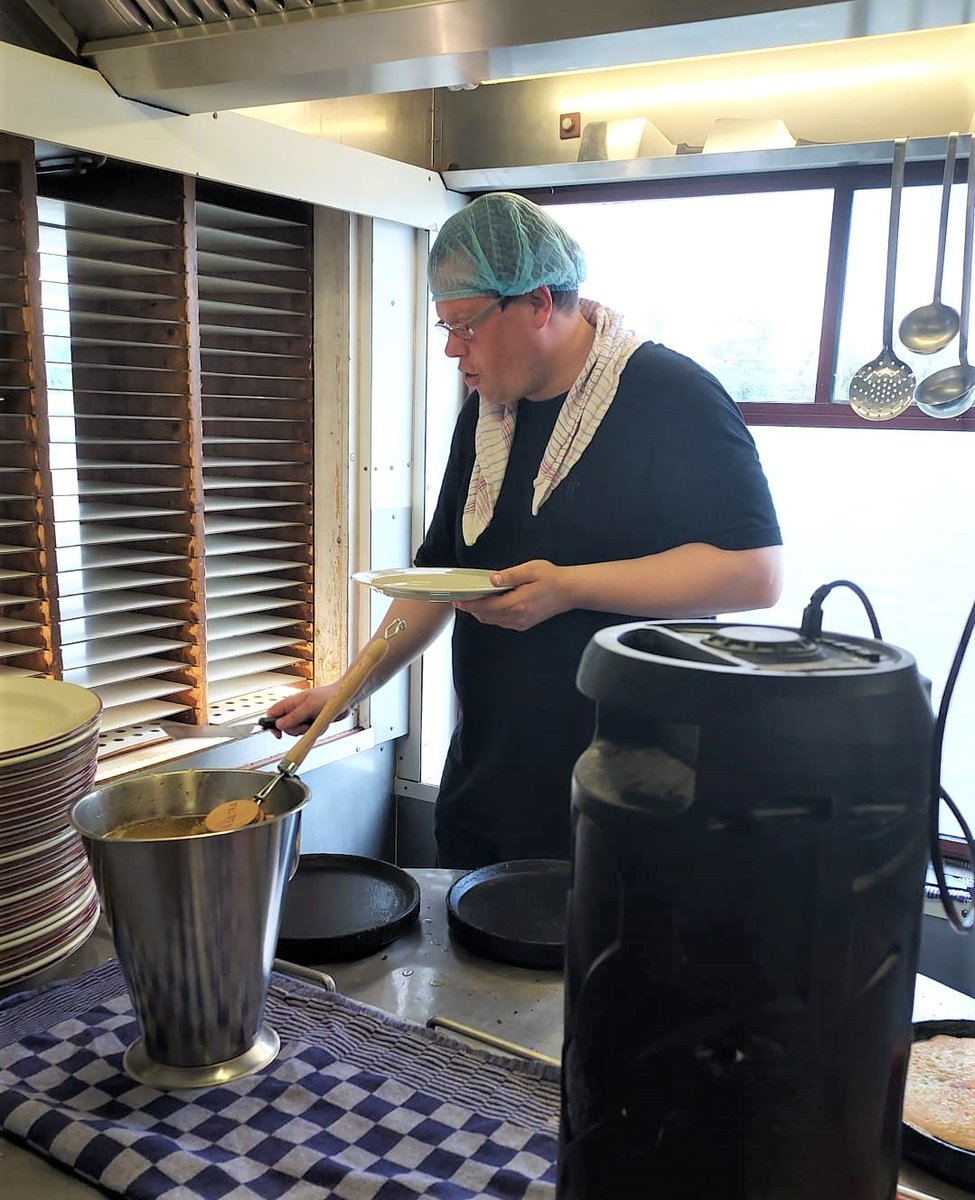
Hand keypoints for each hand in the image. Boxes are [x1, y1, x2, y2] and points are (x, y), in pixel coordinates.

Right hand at [264, 684, 349, 738]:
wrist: (346, 699)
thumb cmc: (329, 696)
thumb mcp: (309, 706)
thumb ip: (294, 716)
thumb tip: (279, 724)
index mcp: (291, 702)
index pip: (273, 713)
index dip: (271, 724)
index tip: (277, 733)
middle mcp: (296, 710)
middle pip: (284, 726)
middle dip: (295, 730)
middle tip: (304, 725)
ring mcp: (304, 717)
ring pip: (297, 731)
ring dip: (306, 731)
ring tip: (314, 722)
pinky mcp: (313, 723)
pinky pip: (309, 733)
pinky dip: (315, 731)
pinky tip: (320, 723)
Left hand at [453, 559, 570, 630]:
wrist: (570, 591)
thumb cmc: (553, 578)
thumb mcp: (531, 569)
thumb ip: (510, 575)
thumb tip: (492, 579)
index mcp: (517, 604)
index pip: (485, 606)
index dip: (469, 604)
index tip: (458, 600)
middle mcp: (517, 617)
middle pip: (485, 617)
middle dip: (472, 609)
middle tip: (462, 599)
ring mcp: (520, 623)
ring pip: (492, 621)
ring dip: (481, 612)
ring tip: (474, 600)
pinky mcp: (524, 624)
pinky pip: (501, 622)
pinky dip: (492, 615)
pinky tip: (491, 604)